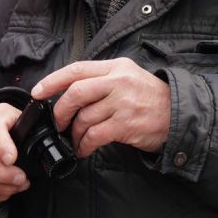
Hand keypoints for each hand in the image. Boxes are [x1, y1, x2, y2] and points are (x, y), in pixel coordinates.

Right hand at [0, 102, 29, 201]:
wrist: (2, 124)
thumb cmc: (18, 125)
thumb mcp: (28, 120)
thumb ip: (35, 131)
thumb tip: (43, 150)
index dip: (2, 146)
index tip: (12, 160)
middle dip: (2, 173)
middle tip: (21, 179)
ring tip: (18, 186)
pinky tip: (7, 191)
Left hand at [33, 59, 170, 157]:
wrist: (180, 116)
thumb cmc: (151, 98)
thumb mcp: (129, 77)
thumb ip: (103, 80)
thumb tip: (70, 93)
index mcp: (116, 67)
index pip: (77, 69)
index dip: (52, 80)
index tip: (37, 92)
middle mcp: (119, 81)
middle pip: (76, 92)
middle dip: (60, 111)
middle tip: (58, 123)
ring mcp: (123, 103)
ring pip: (84, 117)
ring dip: (74, 133)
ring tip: (75, 140)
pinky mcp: (126, 125)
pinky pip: (95, 135)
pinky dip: (84, 145)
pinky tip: (84, 150)